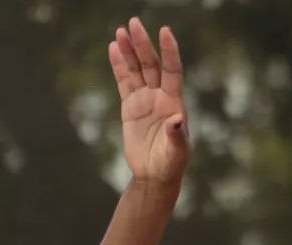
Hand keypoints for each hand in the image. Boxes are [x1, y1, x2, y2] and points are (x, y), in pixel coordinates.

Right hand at [109, 19, 187, 184]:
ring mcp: (145, 100)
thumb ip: (177, 136)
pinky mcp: (130, 107)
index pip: (172, 71)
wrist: (154, 175)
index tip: (165, 31)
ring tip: (121, 31)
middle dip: (143, 45)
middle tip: (134, 23)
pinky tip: (114, 48)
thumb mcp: (177, 152)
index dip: (169, 52)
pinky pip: (124, 81)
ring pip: (136, 69)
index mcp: (174, 103)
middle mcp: (160, 97)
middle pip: (151, 65)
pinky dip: (118, 65)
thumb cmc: (171, 164)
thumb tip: (177, 121)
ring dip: (129, 51)